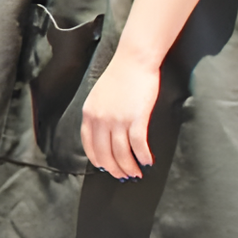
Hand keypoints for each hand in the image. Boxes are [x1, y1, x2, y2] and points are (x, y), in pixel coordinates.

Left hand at [80, 50, 160, 180]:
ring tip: (136, 174)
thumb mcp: (99, 96)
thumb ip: (98, 114)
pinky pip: (138, 145)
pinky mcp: (136, 118)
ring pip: (121, 153)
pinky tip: (148, 162)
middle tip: (123, 176)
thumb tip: (104, 133)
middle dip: (114, 169)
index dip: (97, 159)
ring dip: (129, 167)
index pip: (89, 145)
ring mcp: (117, 120)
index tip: (104, 167)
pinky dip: (143, 156)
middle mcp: (100, 119)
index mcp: (89, 114)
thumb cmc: (119, 77)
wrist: (133, 60)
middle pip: (105, 154)